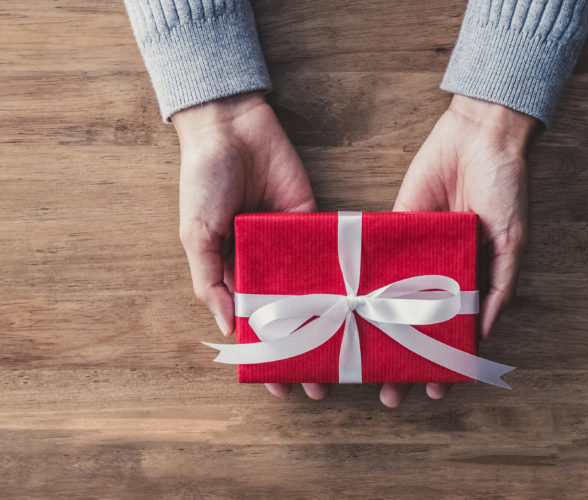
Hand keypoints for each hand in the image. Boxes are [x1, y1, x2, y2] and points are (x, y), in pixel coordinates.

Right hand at [173, 92, 327, 400]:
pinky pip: (327, 253)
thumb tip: (225, 328)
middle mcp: (264, 263)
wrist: (231, 129)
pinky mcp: (313, 220)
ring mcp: (290, 245)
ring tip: (341, 356)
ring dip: (326, 323)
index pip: (250, 323)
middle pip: (287, 314)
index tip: (276, 385)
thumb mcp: (196, 235)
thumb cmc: (204, 182)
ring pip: (312, 291)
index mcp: (232, 270)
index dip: (263, 353)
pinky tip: (354, 307)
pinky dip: (339, 278)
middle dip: (301, 348)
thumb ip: (209, 280)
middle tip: (317, 384)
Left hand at [382, 95, 538, 406]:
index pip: (456, 331)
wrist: (478, 136)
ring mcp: (415, 253)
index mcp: (473, 279)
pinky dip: (362, 285)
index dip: (447, 361)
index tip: (437, 391)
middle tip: (391, 392)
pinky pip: (375, 260)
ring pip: (391, 301)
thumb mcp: (512, 240)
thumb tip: (485, 330)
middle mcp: (441, 272)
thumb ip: (499, 284)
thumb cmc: (505, 187)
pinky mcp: (393, 227)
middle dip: (405, 359)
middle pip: (418, 325)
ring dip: (378, 333)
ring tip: (364, 364)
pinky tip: (349, 312)